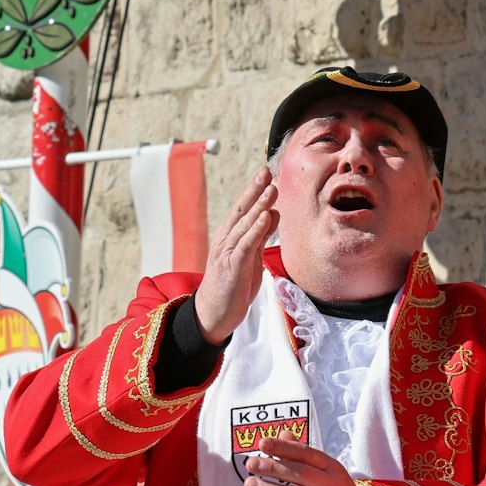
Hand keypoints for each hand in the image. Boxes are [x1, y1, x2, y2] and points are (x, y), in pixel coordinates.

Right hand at [196, 167, 278, 345]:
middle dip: (254, 190)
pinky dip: (256, 229)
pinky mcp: (232, 267)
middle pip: (241, 210)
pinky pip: (246, 245)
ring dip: (258, 205)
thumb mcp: (250, 258)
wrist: (213, 315)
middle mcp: (226, 240)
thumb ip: (260, 236)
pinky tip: (266, 216)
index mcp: (230, 237)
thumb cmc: (232, 287)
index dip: (254, 191)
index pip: (243, 210)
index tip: (267, 173)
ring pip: (244, 224)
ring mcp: (227, 253)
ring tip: (271, 188)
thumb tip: (272, 213)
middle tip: (266, 170)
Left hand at [244, 436, 368, 485]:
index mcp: (333, 469)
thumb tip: (283, 433)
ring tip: (249, 484)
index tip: (262, 443)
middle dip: (274, 467)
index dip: (284, 448)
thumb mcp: (326, 473)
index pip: (307, 454)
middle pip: (301, 474)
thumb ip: (302, 455)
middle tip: (251, 464)